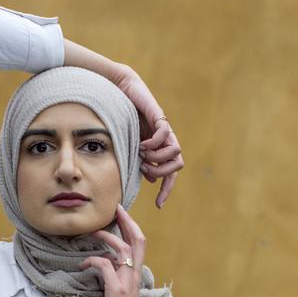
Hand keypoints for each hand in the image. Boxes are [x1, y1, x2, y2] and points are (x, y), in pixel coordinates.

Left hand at [79, 203, 144, 296]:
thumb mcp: (118, 296)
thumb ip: (114, 278)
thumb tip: (104, 263)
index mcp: (135, 277)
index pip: (139, 245)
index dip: (132, 226)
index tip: (120, 212)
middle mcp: (134, 277)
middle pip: (137, 240)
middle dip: (127, 221)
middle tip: (114, 207)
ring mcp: (127, 284)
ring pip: (122, 250)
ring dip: (106, 237)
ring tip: (90, 232)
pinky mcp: (116, 292)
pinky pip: (105, 266)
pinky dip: (94, 260)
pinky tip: (83, 263)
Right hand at [113, 66, 183, 208]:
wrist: (120, 90)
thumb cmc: (121, 118)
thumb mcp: (129, 146)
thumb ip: (140, 162)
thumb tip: (152, 179)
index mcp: (159, 150)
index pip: (171, 174)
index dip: (167, 190)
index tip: (158, 205)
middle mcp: (165, 141)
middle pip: (177, 166)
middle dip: (162, 174)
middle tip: (144, 169)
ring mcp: (164, 130)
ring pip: (175, 153)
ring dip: (156, 159)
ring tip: (141, 153)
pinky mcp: (160, 118)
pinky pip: (164, 136)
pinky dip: (153, 144)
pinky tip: (141, 143)